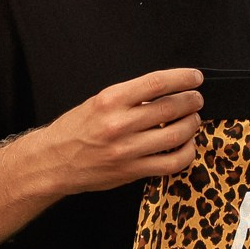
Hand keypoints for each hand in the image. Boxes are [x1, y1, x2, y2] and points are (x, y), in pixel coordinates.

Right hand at [36, 68, 205, 196]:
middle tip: (196, 99)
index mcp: (110, 100)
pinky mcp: (132, 171)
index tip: (195, 77)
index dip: (182, 78)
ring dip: (192, 125)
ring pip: (176, 135)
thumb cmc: (76, 129)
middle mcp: (119, 124)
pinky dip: (187, 152)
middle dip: (191, 101)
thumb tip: (166, 91)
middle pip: (170, 108)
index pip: (157, 83)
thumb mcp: (98, 102)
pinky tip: (187, 145)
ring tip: (193, 120)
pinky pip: (172, 163)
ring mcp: (126, 150)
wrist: (53, 161)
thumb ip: (130, 97)